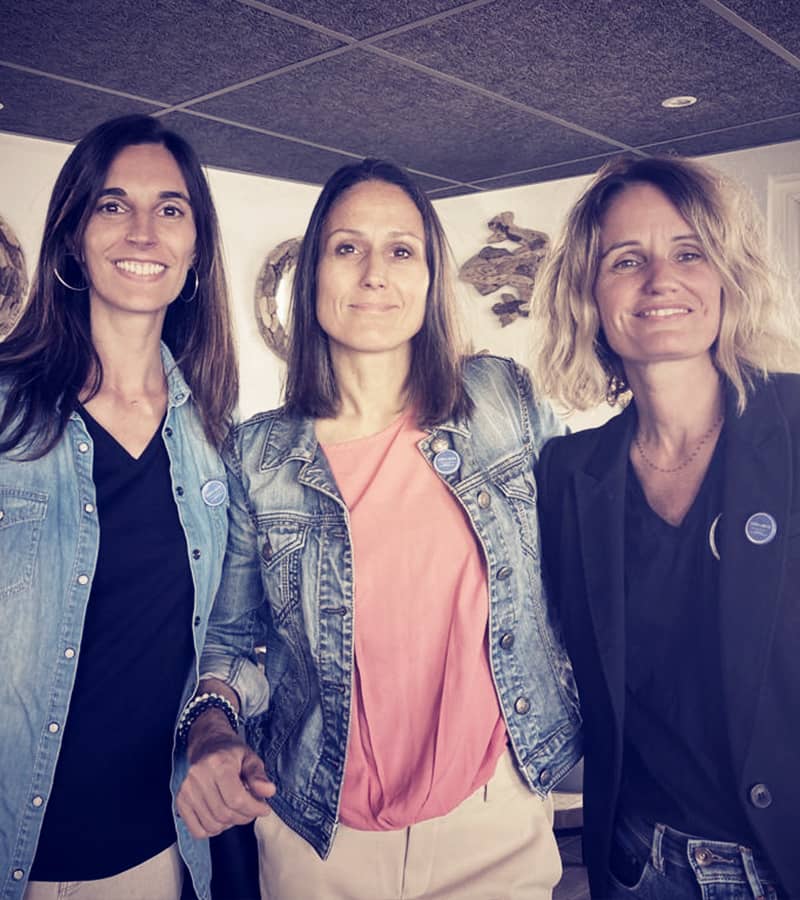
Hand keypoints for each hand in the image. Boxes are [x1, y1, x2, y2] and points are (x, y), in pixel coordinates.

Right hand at [176, 709, 275, 837]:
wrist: (207, 745)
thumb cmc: (231, 753)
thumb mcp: (250, 758)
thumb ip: (259, 776)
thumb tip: (269, 791)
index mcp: (218, 763)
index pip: (236, 799)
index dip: (254, 809)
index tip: (264, 809)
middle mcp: (199, 777)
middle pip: (225, 814)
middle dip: (244, 817)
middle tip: (252, 809)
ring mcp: (187, 790)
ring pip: (212, 825)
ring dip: (230, 824)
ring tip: (237, 810)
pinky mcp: (180, 801)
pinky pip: (197, 830)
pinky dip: (213, 830)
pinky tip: (221, 817)